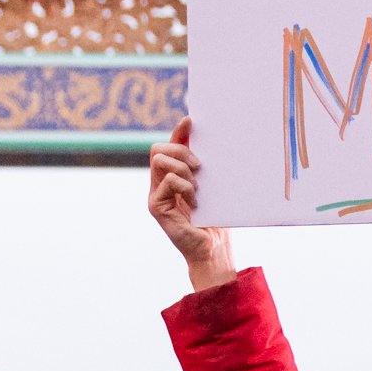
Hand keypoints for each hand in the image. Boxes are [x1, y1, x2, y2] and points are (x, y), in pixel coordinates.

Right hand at [146, 120, 238, 293]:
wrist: (213, 250)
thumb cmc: (216, 221)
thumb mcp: (212, 187)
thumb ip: (205, 168)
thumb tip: (209, 141)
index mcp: (172, 177)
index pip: (169, 146)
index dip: (178, 131)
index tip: (191, 121)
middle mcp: (159, 184)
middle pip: (159, 149)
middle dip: (181, 151)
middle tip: (200, 167)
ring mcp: (155, 194)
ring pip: (160, 160)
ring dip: (183, 169)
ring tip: (198, 187)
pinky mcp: (156, 206)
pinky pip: (167, 181)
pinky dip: (184, 186)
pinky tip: (195, 202)